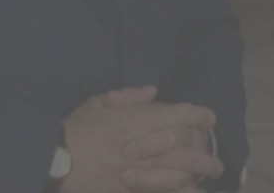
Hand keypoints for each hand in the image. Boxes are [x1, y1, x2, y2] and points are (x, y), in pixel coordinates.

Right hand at [60, 88, 217, 192]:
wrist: (56, 157)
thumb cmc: (77, 127)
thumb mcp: (98, 101)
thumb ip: (129, 95)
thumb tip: (153, 91)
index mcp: (138, 119)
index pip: (178, 114)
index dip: (199, 115)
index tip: (210, 118)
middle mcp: (145, 144)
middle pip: (185, 145)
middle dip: (205, 150)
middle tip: (217, 158)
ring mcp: (140, 169)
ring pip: (179, 170)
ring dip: (200, 172)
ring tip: (213, 174)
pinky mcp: (132, 188)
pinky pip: (162, 190)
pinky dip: (180, 190)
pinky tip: (193, 191)